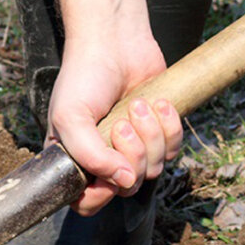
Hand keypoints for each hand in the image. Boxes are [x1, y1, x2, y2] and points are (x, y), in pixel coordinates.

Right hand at [47, 37, 182, 214]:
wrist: (114, 42)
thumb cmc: (83, 78)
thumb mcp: (70, 118)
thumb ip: (90, 156)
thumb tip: (126, 182)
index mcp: (74, 162)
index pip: (86, 203)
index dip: (100, 194)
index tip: (107, 171)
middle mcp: (103, 160)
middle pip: (127, 188)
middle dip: (132, 153)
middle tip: (121, 122)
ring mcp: (132, 149)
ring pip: (153, 170)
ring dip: (150, 135)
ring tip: (138, 105)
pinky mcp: (158, 134)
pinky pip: (174, 150)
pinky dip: (170, 126)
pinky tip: (157, 103)